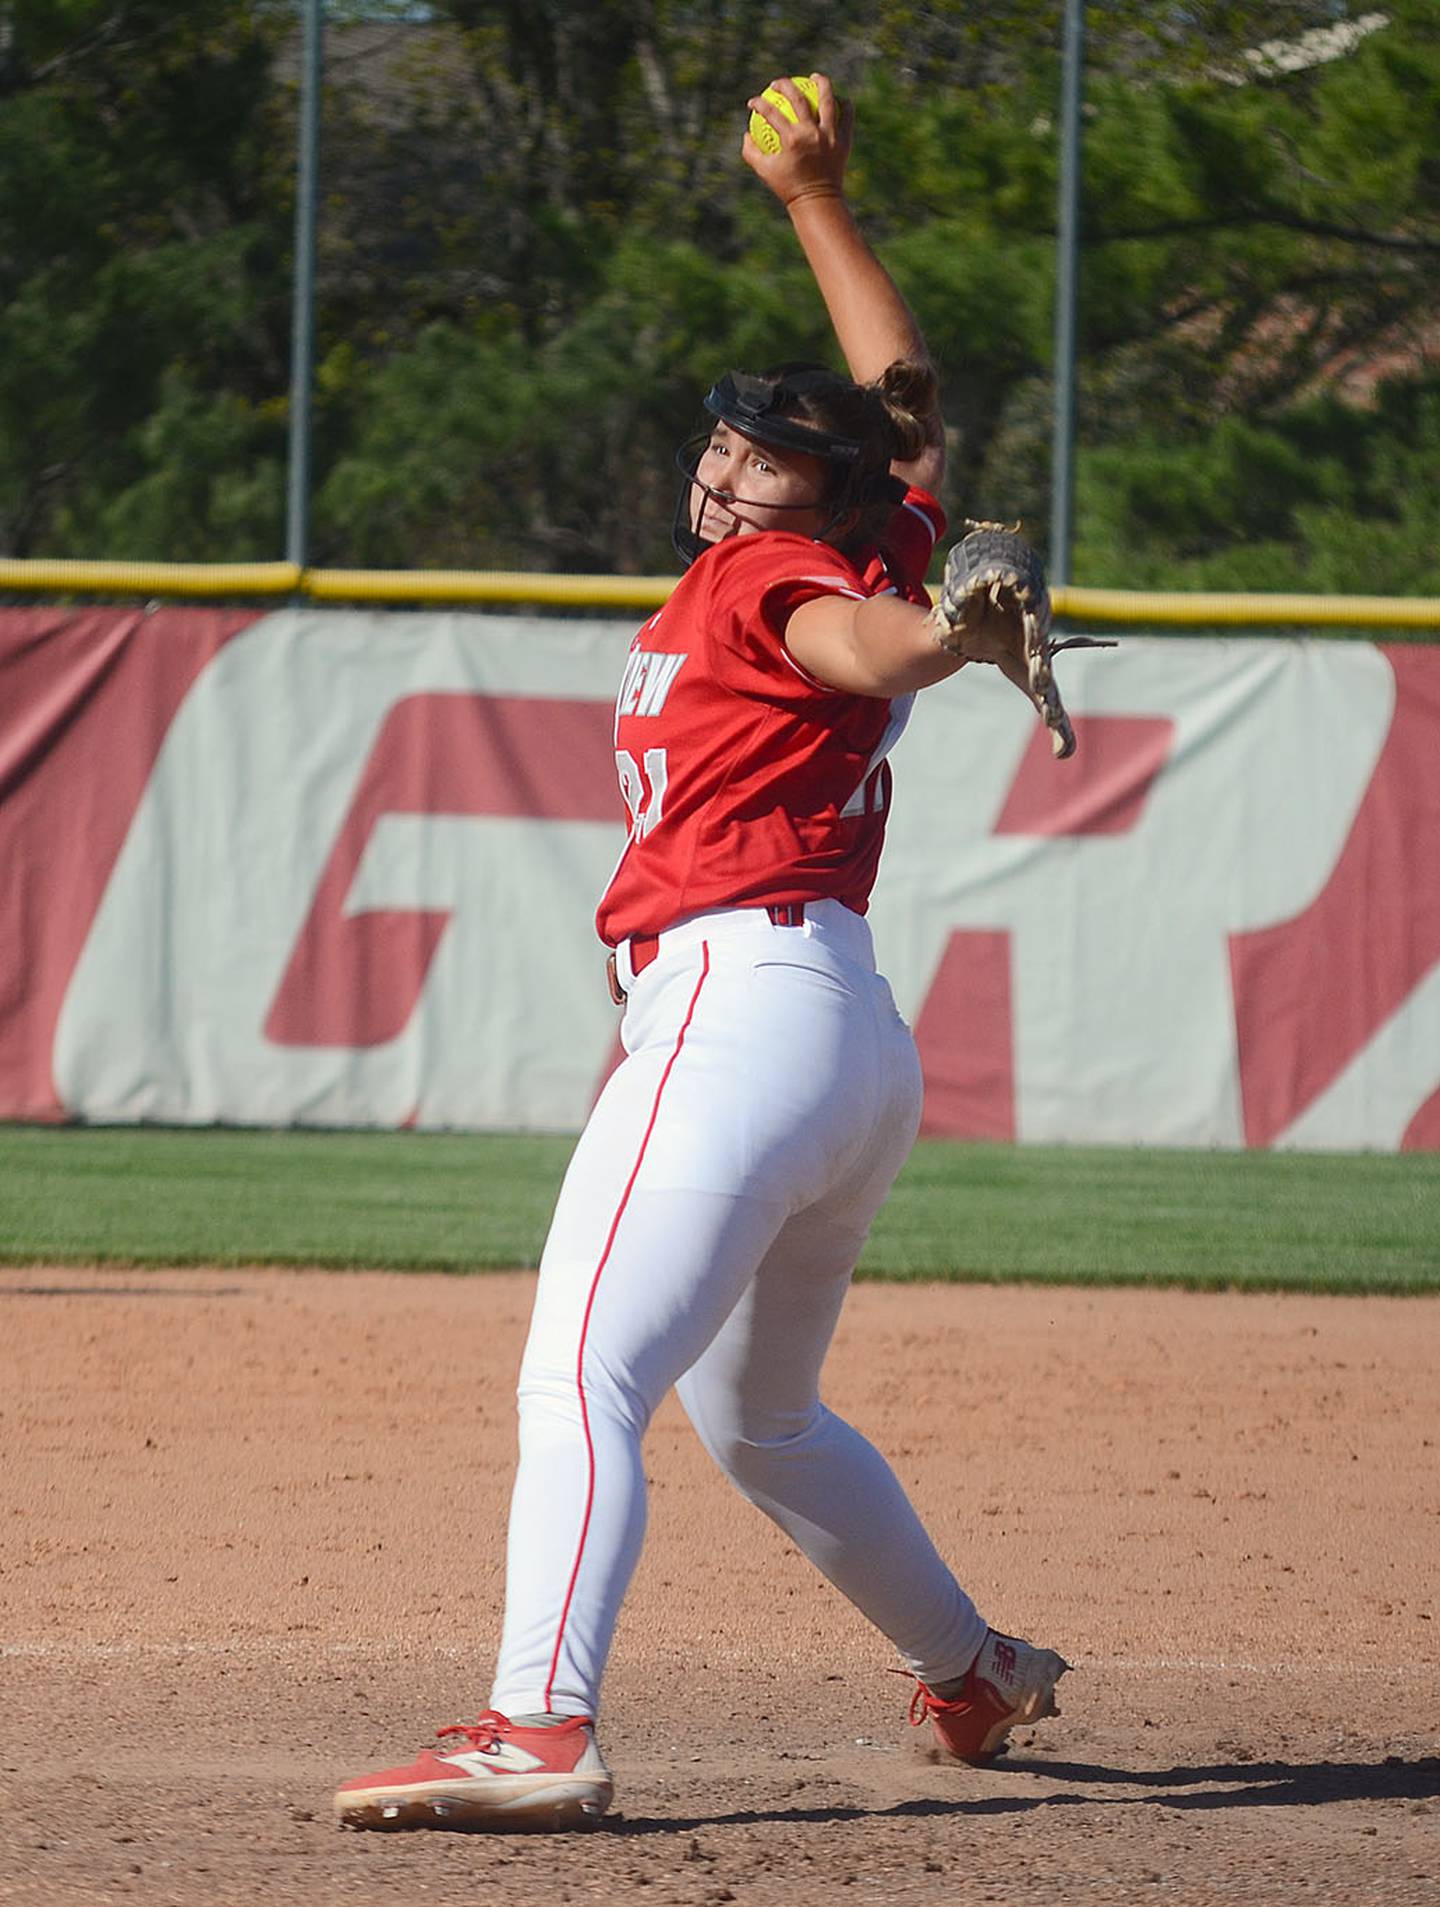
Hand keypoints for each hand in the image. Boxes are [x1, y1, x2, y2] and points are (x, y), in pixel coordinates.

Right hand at [742, 72, 852, 205]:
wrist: (817, 203)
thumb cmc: (788, 188)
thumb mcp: (765, 172)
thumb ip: (751, 152)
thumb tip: (746, 134)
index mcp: (792, 140)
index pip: (771, 113)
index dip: (759, 104)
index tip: (753, 102)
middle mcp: (812, 133)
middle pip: (798, 98)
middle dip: (785, 85)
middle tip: (778, 84)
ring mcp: (831, 135)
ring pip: (828, 100)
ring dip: (821, 83)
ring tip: (814, 77)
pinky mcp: (844, 140)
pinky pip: (846, 116)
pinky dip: (843, 104)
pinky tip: (837, 98)